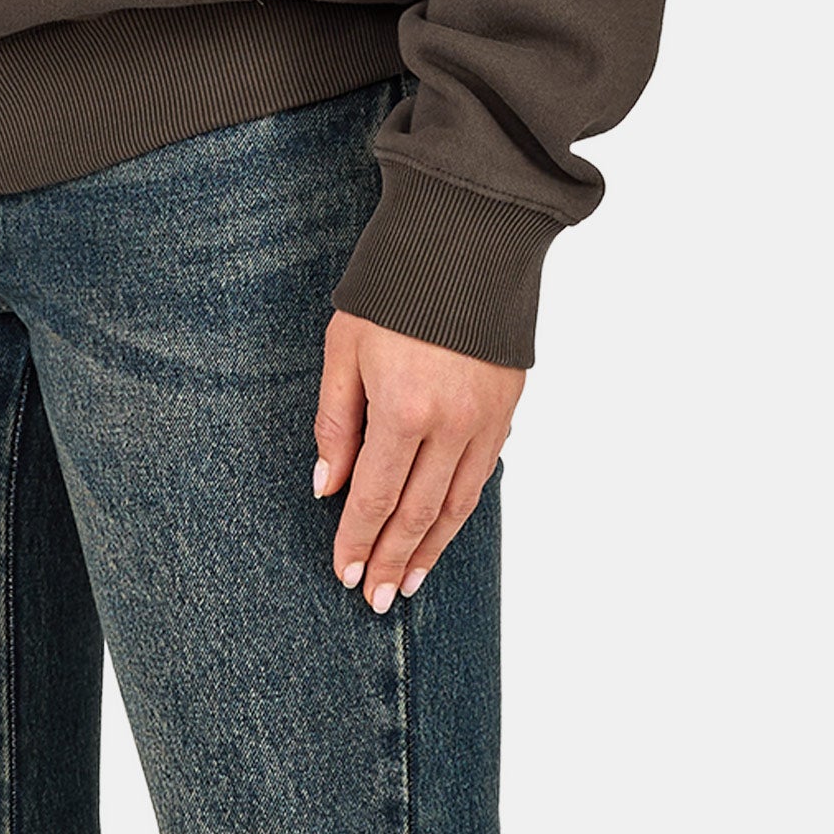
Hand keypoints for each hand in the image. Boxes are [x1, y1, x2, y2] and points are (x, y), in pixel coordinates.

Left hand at [314, 308, 522, 608]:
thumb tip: (326, 486)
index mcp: (403, 408)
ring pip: (457, 504)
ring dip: (431, 548)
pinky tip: (445, 528)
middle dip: (393, 560)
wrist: (465, 234)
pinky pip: (483, 475)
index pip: (375, 496)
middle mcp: (451, 424)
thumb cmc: (393, 285)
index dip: (358, 540)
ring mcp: (485, 419)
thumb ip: (335, 422)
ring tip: (410, 581)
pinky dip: (462, 511)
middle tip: (376, 599)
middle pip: (417, 512)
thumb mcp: (345, 345)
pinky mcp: (508, 407)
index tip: (345, 573)